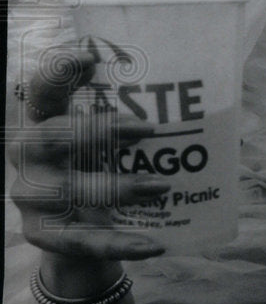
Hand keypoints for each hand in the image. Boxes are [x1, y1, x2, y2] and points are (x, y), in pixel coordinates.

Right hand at [9, 46, 169, 260]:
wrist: (82, 226)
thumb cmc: (100, 163)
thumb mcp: (109, 136)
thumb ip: (133, 114)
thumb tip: (199, 97)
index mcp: (44, 120)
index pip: (40, 91)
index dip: (56, 73)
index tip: (89, 58)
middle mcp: (28, 153)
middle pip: (49, 137)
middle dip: (98, 131)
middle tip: (147, 128)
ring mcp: (31, 194)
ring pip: (67, 190)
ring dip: (117, 188)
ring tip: (162, 187)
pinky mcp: (42, 233)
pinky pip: (81, 241)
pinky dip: (120, 243)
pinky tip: (155, 245)